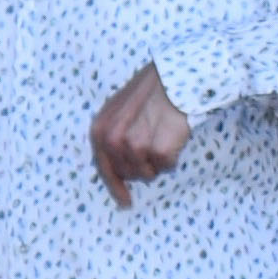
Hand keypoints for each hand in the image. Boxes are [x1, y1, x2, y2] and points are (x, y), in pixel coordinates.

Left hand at [90, 64, 192, 198]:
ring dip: (158, 161)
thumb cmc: (151, 91)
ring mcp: (135, 145)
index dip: (115, 186)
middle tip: (154, 145)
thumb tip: (118, 167)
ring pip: (148, 173)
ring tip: (163, 135)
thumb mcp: (119, 108)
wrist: (177, 77)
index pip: (104, 167)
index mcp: (100, 128)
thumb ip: (112, 134)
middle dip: (141, 167)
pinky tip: (173, 137)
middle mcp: (113, 139)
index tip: (125, 201)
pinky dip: (172, 156)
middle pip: (128, 173)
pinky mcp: (158, 150)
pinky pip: (166, 166)